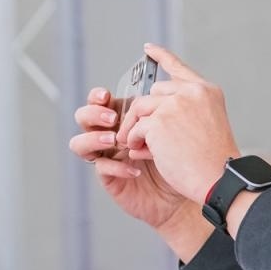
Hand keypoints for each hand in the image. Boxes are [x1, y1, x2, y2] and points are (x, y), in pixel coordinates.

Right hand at [68, 87, 187, 228]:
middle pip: (83, 118)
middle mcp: (111, 136)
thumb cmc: (182, 158)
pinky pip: (102, 169)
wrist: (190, 190)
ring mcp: (108, 157)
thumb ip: (163, 108)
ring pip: (80, 143)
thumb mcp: (174, 128)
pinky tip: (134, 169)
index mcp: (123, 119)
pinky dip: (117, 167)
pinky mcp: (110, 179)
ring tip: (115, 141)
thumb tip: (164, 79)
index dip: (98, 97)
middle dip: (93, 114)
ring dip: (94, 139)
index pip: (100, 102)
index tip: (106, 95)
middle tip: (111, 118)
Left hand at [115, 44, 240, 204]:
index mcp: (207, 92)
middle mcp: (192, 93)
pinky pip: (136, 128)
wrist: (221, 180)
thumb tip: (147, 110)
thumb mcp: (207, 125)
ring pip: (141, 109)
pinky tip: (142, 153)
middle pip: (154, 92)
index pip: (179, 69)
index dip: (162, 57)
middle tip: (136, 132)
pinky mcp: (159, 122)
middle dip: (144, 113)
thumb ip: (185, 111)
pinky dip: (135, 142)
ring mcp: (174, 105)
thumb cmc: (215, 161)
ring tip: (134, 145)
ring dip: (134, 128)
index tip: (148, 49)